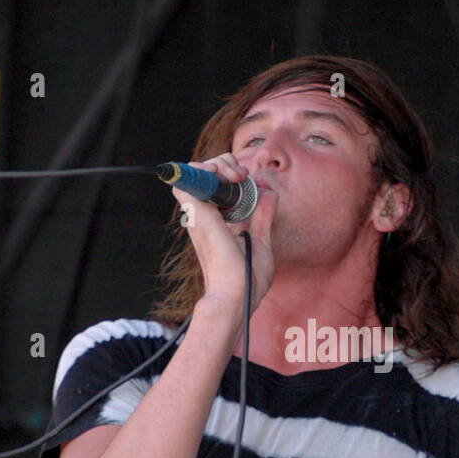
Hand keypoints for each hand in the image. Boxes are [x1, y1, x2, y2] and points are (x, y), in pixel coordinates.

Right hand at [170, 152, 278, 318]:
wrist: (237, 294)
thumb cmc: (247, 279)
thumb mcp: (260, 242)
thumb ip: (263, 218)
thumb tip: (269, 194)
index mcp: (216, 222)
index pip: (215, 185)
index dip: (229, 174)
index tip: (248, 182)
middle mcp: (205, 215)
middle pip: (206, 173)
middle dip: (226, 164)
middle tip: (243, 177)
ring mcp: (199, 213)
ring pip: (198, 170)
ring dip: (219, 164)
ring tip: (237, 176)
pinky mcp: (197, 211)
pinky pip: (189, 177)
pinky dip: (205, 168)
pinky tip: (226, 176)